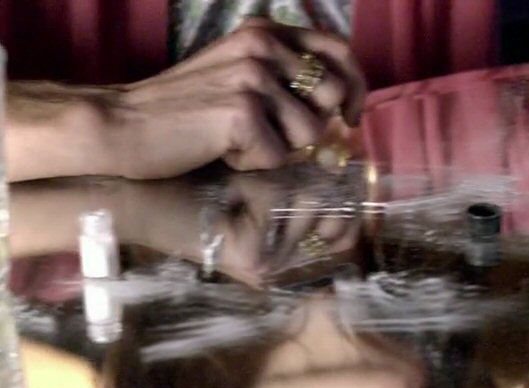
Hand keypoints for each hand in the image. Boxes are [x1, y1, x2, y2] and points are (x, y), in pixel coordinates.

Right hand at [103, 18, 366, 178]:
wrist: (124, 126)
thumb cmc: (185, 111)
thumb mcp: (239, 76)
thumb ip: (284, 77)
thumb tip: (342, 106)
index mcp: (264, 32)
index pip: (338, 51)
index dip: (354, 86)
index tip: (349, 116)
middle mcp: (262, 45)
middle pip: (331, 98)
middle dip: (310, 127)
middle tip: (270, 137)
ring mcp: (252, 76)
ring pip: (310, 133)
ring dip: (278, 148)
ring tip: (236, 140)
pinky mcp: (243, 112)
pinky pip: (279, 157)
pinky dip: (253, 164)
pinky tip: (220, 151)